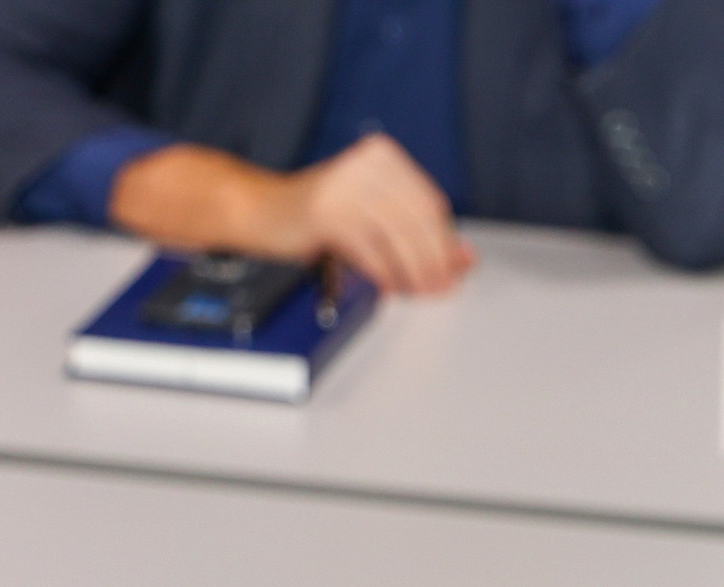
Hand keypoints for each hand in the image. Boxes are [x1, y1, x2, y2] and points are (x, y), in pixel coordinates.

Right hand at [110, 136, 474, 295]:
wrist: (258, 211)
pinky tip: (388, 287)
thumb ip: (418, 235)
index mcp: (383, 157)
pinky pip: (370, 249)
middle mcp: (366, 164)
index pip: (430, 203)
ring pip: (398, 236)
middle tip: (441, 288)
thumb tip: (465, 259)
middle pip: (418, 220)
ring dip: (413, 272)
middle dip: (434, 261)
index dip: (445, 243)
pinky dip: (384, 273)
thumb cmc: (318, 215)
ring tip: (417, 292)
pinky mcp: (326, 210)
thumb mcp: (375, 220)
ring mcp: (345, 185)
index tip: (455, 271)